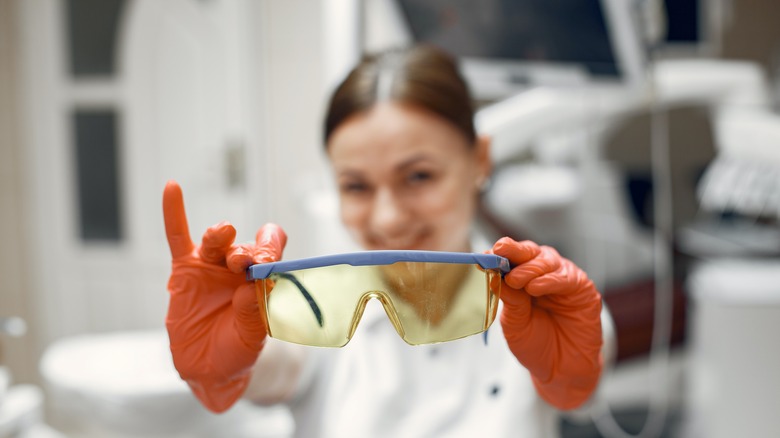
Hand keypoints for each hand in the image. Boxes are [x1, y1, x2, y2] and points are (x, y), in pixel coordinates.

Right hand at [163, 180, 286, 411]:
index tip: (267, 261)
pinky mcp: (185, 270)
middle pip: (247, 244)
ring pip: (218, 240)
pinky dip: (175, 213)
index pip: (273, 248)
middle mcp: (240, 268)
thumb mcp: (251, 338)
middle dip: (248, 250)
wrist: (207, 369)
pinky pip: (178, 237)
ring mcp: (212, 267)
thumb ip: (253, 314)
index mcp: (263, 279)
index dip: (272, 247)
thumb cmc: (237, 350)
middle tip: (243, 264)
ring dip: (222, 235)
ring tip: (224, 235)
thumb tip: (251, 289)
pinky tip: (173, 188)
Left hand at [492, 237, 602, 409]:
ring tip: (516, 279)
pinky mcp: (583, 290)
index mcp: (524, 279)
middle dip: (514, 251)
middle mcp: (545, 274)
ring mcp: (565, 280)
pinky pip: (566, 278)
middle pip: (530, 252)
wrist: (561, 371)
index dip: (499, 254)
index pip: (512, 259)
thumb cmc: (535, 345)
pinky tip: (535, 288)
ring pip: (547, 260)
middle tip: (500, 251)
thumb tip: (493, 275)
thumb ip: (509, 299)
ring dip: (530, 268)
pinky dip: (549, 280)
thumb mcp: (515, 323)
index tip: (486, 254)